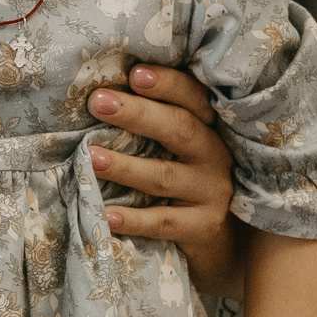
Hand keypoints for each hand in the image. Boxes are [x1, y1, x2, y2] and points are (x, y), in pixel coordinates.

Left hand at [93, 65, 244, 297]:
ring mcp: (212, 192)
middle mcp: (215, 155)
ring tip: (94, 158)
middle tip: (99, 102)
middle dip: (138, 114)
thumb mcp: (181, 149)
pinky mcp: (203, 227)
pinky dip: (135, 220)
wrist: (223, 243)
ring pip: (165, 176)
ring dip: (127, 167)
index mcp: (209, 127)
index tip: (134, 73)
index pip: (192, 97)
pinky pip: (164, 222)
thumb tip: (102, 95)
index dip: (167, 83)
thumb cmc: (187, 182)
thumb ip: (156, 123)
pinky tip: (108, 215)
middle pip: (179, 129)